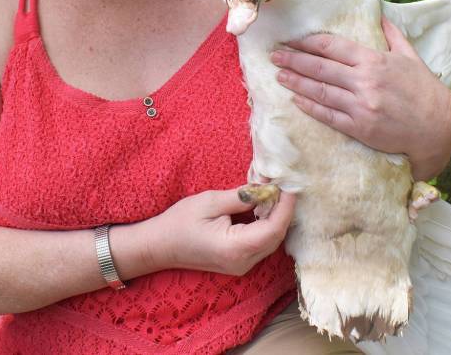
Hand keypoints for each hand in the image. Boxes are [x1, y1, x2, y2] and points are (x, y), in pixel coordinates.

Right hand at [146, 187, 295, 275]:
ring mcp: (242, 265)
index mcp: (236, 248)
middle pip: (276, 236)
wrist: (160, 245)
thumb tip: (266, 187)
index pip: (273, 228)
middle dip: (283, 209)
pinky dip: (266, 224)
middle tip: (282, 184)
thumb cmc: (180, 222)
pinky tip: (262, 206)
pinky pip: (261, 243)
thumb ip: (242, 196)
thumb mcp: (211, 202)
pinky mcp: (239, 262)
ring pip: (271, 241)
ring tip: (273, 192)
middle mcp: (243, 262)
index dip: (285, 206)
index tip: (289, 185)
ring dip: (275, 216)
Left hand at [269, 16, 450, 180]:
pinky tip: (296, 99)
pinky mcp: (359, 128)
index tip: (292, 40)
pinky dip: (309, 107)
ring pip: (319, 91)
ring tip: (279, 75)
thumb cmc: (424, 90)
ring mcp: (360, 106)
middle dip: (294, 59)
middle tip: (274, 55)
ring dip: (296, 81)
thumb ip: (392, 35)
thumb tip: (380, 14)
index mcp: (375, 61)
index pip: (332, 47)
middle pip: (320, 67)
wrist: (437, 128)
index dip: (307, 42)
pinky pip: (328, 116)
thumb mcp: (411, 57)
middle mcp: (365, 81)